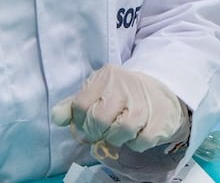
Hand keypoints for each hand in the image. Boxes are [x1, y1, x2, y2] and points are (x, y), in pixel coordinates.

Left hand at [52, 65, 188, 152]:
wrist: (162, 95)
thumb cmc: (124, 95)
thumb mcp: (98, 92)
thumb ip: (74, 105)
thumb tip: (57, 117)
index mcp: (106, 76)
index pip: (80, 105)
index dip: (81, 120)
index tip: (89, 122)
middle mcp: (125, 85)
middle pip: (99, 119)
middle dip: (99, 131)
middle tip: (105, 130)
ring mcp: (144, 102)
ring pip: (120, 131)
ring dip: (117, 138)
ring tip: (121, 132)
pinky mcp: (159, 119)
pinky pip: (140, 141)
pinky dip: (136, 144)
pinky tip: (137, 134)